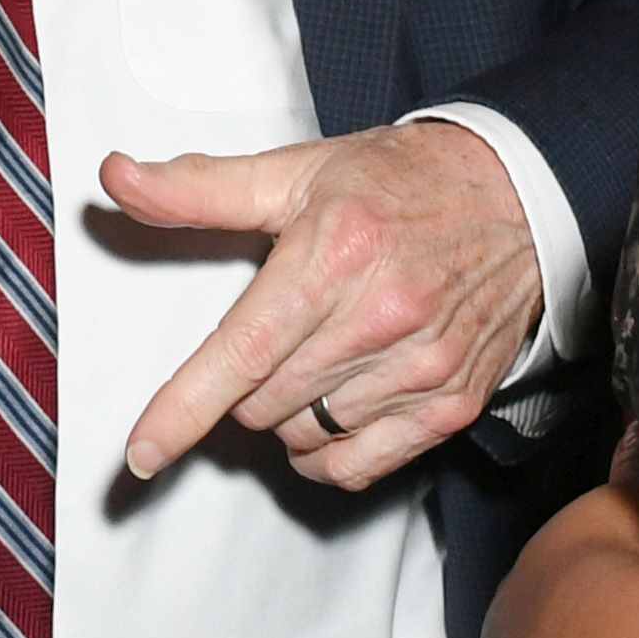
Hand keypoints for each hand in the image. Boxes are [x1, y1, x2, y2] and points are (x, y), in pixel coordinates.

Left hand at [105, 121, 551, 489]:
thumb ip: (200, 188)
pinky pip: (359, 466)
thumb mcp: (299, 171)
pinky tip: (333, 410)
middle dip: (245, 383)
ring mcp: (423, 367)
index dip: (184, 408)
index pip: (242, 351)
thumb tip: (118, 179)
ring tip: (315, 355)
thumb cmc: (402, 182)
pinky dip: (327, 452)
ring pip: (305, 436)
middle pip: (264, 403)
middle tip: (274, 334)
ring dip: (287, 413)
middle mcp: (381, 317)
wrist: (519, 195)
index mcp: (333, 254)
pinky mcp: (453, 404)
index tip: (143, 453)